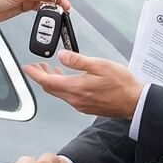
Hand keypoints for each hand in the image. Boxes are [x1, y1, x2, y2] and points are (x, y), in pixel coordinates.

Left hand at [23, 51, 142, 118]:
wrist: (135, 102)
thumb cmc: (122, 85)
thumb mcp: (100, 65)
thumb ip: (78, 61)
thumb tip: (62, 56)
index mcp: (76, 88)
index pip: (48, 82)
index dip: (35, 74)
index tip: (27, 68)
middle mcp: (75, 99)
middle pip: (51, 89)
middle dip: (41, 77)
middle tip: (37, 66)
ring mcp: (80, 105)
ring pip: (59, 93)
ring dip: (52, 81)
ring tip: (50, 70)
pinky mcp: (86, 106)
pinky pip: (69, 96)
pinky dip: (63, 86)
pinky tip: (67, 79)